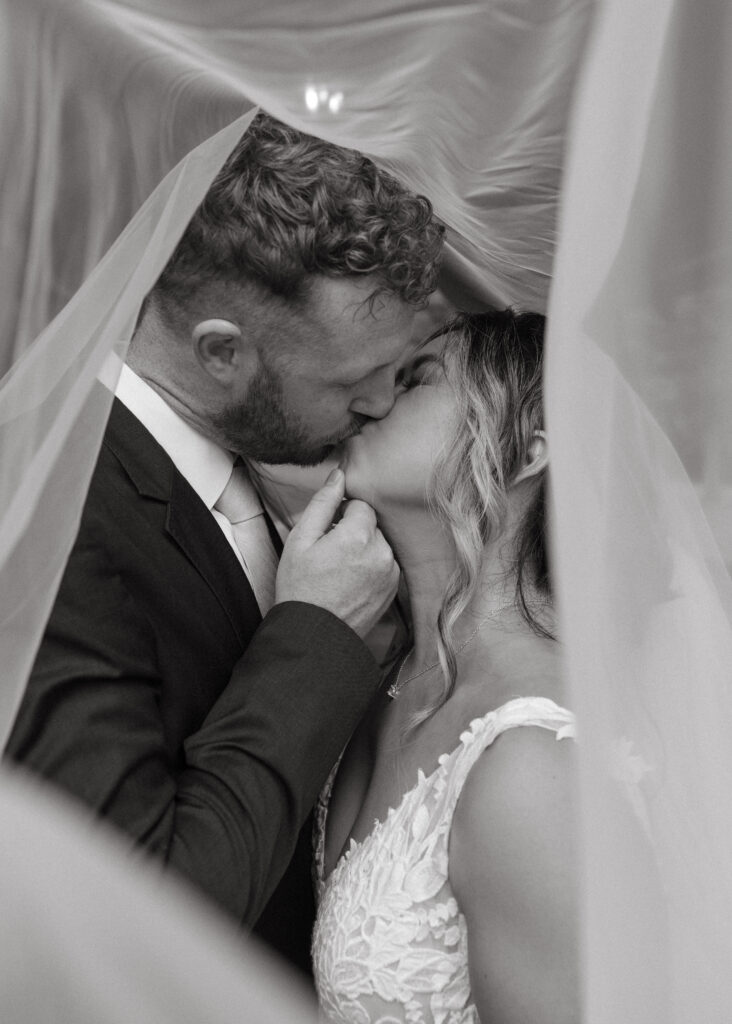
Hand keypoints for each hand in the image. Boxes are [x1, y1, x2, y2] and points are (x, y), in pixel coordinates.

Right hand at [275, 468, 399, 638]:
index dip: (341, 515)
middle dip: (354, 532)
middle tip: (330, 554)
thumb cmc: (300, 586)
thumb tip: (339, 475)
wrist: (313, 633)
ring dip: (364, 550)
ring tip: (340, 571)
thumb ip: (323, 504)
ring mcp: (390, 572)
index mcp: (358, 536)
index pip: (360, 506)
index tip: (327, 533)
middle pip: (372, 525)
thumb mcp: (301, 540)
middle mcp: (381, 552)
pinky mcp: (393, 589)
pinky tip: (351, 582)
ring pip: (379, 544)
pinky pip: (385, 565)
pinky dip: (372, 567)